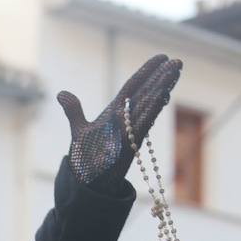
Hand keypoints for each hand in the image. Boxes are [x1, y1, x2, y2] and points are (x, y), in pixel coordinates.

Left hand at [58, 54, 181, 193]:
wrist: (87, 182)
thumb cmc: (85, 159)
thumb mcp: (79, 130)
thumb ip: (74, 110)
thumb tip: (62, 94)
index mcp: (114, 112)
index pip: (133, 86)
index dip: (147, 72)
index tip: (162, 57)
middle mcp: (125, 119)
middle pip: (146, 92)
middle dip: (161, 77)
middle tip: (178, 62)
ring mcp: (129, 130)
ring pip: (149, 104)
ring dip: (163, 87)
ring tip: (176, 70)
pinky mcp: (129, 142)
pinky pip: (143, 123)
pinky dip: (152, 109)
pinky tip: (164, 94)